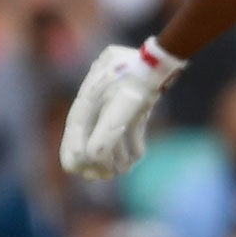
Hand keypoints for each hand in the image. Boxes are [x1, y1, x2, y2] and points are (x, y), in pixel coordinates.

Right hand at [59, 39, 183, 180]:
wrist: (162, 60)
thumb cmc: (138, 81)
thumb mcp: (120, 109)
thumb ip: (106, 135)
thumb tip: (91, 159)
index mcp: (89, 95)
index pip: (75, 126)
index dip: (73, 149)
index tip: (77, 170)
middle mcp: (101, 97)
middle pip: (92, 132)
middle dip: (96, 157)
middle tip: (102, 177)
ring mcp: (119, 99)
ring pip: (113, 133)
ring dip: (116, 154)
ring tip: (123, 170)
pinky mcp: (137, 102)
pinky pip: (131, 127)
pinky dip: (132, 143)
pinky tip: (137, 157)